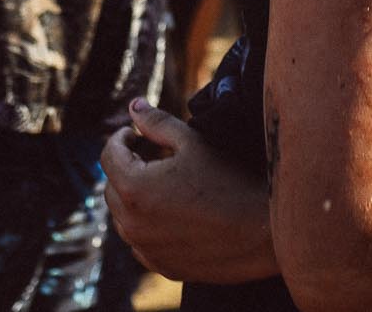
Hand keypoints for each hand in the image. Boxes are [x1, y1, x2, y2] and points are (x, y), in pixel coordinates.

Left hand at [101, 101, 279, 283]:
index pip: (109, 155)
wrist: (262, 232)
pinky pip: (140, 242)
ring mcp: (144, 249)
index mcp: (134, 188)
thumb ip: (157, 122)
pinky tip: (174, 213)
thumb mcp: (192, 142)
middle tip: (154, 155)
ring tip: (166, 183)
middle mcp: (131, 223)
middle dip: (127, 167)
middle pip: (111, 187)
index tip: (138, 133)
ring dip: (134, 197)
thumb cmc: (229, 180)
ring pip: (123, 217)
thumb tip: (134, 105)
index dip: (122, 138)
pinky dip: (147, 225)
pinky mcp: (160, 266)